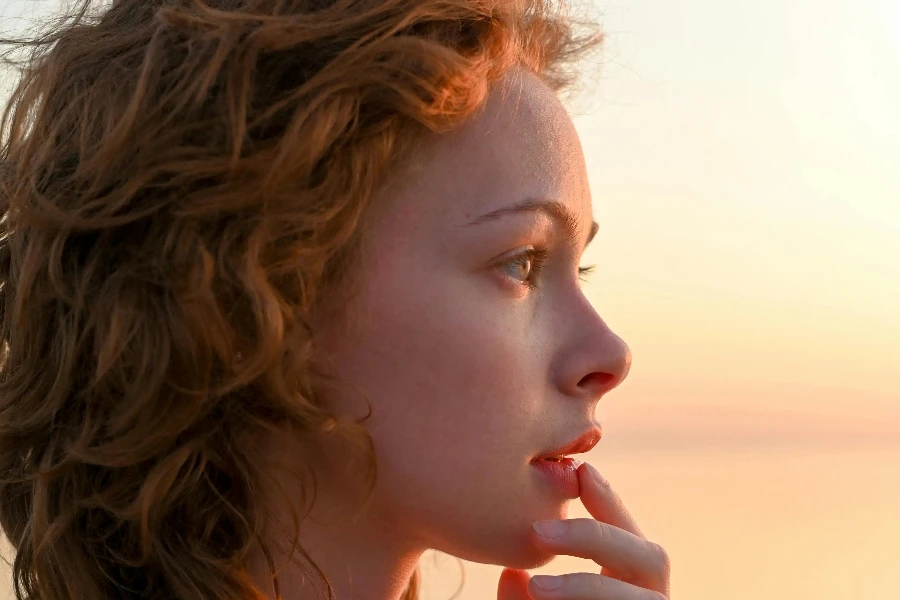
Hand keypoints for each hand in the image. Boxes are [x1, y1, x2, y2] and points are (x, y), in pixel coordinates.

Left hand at [497, 462, 670, 598]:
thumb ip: (526, 597)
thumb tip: (512, 575)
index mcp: (634, 584)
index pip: (629, 535)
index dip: (610, 501)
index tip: (581, 470)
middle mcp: (651, 598)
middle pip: (652, 559)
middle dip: (596, 538)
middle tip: (539, 530)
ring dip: (588, 587)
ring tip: (538, 587)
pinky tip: (542, 599)